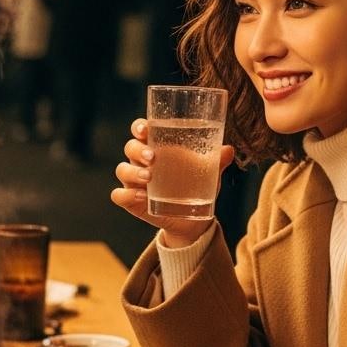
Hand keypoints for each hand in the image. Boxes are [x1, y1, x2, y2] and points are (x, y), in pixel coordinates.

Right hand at [110, 118, 235, 248]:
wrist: (192, 219)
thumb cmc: (196, 186)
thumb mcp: (208, 174)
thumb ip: (217, 161)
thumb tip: (228, 150)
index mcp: (156, 146)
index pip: (141, 130)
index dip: (139, 126)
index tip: (145, 128)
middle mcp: (141, 161)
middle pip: (129, 147)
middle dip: (137, 149)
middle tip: (152, 157)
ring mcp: (133, 181)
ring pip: (122, 170)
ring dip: (132, 171)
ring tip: (149, 178)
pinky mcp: (131, 201)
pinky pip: (118, 195)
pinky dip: (126, 194)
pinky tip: (142, 197)